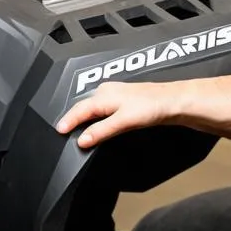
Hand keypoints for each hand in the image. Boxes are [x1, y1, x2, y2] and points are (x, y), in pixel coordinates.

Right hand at [56, 80, 185, 148]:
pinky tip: (96, 121)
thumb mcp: (123, 121)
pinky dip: (94, 115)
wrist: (172, 102)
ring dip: (82, 116)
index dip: (68, 121)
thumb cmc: (152, 106)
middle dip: (72, 117)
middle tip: (62, 130)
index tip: (59, 131)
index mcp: (103, 95)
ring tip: (74, 126)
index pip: (79, 110)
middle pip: (83, 106)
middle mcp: (106, 91)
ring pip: (91, 106)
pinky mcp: (122, 99)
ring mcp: (114, 94)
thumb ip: (102, 130)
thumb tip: (83, 139)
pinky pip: (100, 108)